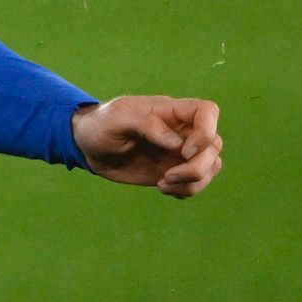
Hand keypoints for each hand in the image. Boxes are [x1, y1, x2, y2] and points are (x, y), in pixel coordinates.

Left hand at [72, 95, 223, 197]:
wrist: (88, 148)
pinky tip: (163, 188)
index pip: (208, 111)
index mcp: (170, 111)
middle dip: (196, 168)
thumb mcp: (117, 119)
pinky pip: (198, 182)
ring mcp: (180, 152)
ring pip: (211, 166)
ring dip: (193, 182)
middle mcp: (182, 131)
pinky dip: (187, 190)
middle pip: (213, 146)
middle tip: (166, 177)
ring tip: (163, 184)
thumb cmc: (101, 125)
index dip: (206, 131)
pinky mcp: (175, 171)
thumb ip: (146, 124)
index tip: (184, 150)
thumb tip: (177, 144)